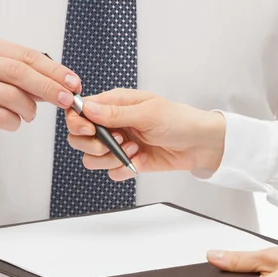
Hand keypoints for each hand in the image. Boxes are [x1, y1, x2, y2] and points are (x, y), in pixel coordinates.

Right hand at [0, 35, 80, 151]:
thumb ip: (26, 79)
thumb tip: (64, 85)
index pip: (26, 55)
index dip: (54, 70)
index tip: (74, 83)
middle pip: (20, 72)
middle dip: (50, 87)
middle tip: (68, 101)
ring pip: (11, 95)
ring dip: (29, 109)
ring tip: (29, 116)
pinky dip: (13, 122)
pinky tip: (11, 123)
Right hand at [66, 88, 224, 179]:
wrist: (199, 145)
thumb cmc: (178, 121)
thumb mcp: (147, 113)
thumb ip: (115, 113)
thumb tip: (87, 108)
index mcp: (114, 104)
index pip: (79, 111)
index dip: (77, 122)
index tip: (90, 130)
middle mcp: (111, 124)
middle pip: (79, 138)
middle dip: (93, 145)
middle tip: (115, 142)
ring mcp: (117, 144)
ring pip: (92, 158)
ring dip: (110, 158)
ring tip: (133, 150)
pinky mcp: (126, 162)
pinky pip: (111, 172)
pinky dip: (123, 169)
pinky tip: (140, 160)